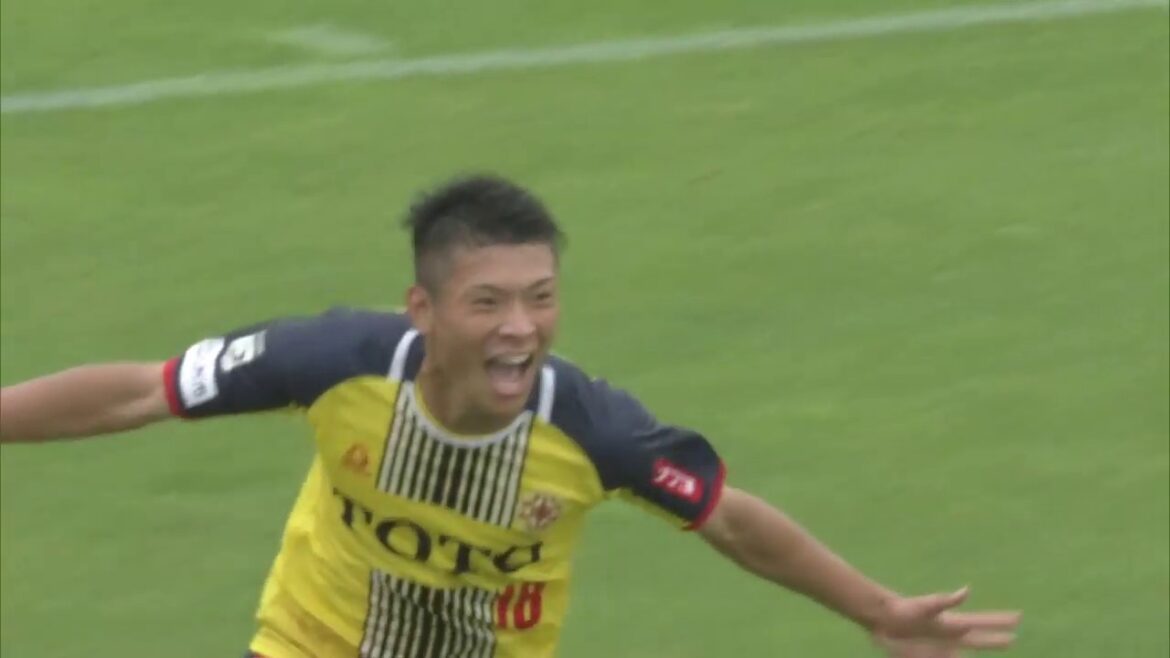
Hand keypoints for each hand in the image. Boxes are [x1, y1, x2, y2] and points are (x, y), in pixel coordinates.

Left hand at [874, 587, 1020, 653]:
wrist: (881, 618)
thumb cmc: (904, 610)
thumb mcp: (926, 606)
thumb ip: (946, 601)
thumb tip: (967, 591)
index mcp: (953, 624)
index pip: (982, 623)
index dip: (1000, 622)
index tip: (1018, 616)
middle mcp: (949, 635)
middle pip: (978, 639)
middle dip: (995, 639)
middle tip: (1013, 639)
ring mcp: (939, 645)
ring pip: (964, 651)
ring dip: (978, 649)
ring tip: (993, 647)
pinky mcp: (927, 653)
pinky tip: (958, 657)